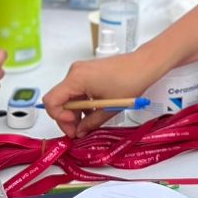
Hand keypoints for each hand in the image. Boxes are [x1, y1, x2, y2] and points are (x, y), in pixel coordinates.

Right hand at [42, 51, 160, 136]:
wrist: (146, 64)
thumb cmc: (131, 81)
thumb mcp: (109, 108)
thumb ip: (90, 123)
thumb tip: (79, 132)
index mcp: (76, 78)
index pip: (52, 101)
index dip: (60, 118)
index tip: (73, 127)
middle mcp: (75, 72)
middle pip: (60, 100)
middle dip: (68, 117)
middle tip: (80, 131)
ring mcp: (81, 71)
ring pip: (69, 96)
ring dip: (77, 111)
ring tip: (91, 121)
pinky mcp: (88, 72)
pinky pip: (78, 90)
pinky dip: (83, 102)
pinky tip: (95, 111)